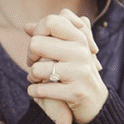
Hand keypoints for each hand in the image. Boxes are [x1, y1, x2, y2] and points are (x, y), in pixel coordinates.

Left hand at [25, 9, 107, 123]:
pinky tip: (39, 92)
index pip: (51, 21)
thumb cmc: (77, 71)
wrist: (96, 102)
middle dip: (30, 56)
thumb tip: (26, 26)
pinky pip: (41, 89)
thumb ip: (50, 36)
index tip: (40, 46)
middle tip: (34, 64)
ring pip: (36, 68)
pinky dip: (34, 92)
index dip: (38, 32)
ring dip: (32, 77)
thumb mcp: (69, 50)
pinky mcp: (76, 92)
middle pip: (36, 43)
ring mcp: (80, 71)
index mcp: (80, 37)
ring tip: (38, 80)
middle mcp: (81, 51)